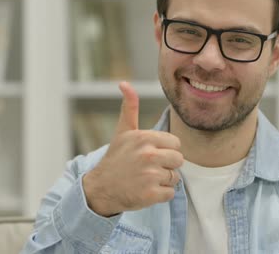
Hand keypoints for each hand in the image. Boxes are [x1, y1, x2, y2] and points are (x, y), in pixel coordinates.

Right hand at [82, 81, 183, 216]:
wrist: (100, 189)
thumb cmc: (116, 159)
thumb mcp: (123, 132)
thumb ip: (130, 108)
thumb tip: (124, 83)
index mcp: (144, 138)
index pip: (176, 144)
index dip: (166, 150)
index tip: (150, 154)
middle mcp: (148, 155)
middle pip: (179, 160)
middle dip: (167, 165)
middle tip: (148, 168)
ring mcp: (149, 175)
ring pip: (175, 177)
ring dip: (163, 181)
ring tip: (146, 179)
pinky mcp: (150, 194)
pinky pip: (170, 193)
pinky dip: (161, 195)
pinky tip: (146, 190)